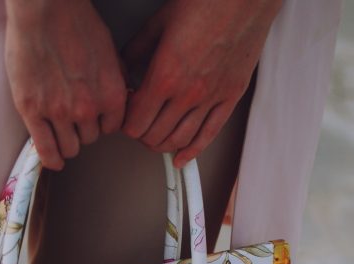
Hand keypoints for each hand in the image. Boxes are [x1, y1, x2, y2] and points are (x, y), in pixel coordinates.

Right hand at [4, 0, 127, 169]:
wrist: (43, 8)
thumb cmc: (74, 20)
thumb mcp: (108, 49)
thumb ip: (114, 77)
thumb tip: (121, 94)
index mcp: (111, 94)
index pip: (111, 128)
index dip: (101, 123)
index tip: (94, 119)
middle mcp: (88, 108)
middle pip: (90, 139)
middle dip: (83, 130)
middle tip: (73, 117)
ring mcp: (59, 112)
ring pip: (70, 147)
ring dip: (67, 141)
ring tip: (61, 131)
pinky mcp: (33, 112)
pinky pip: (46, 149)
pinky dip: (51, 158)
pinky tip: (53, 161)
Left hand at [121, 0, 281, 166]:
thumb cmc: (207, 1)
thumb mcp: (160, 22)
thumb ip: (137, 50)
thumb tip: (124, 68)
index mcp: (165, 75)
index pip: (136, 122)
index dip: (126, 123)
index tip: (126, 117)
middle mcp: (187, 93)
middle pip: (154, 136)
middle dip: (141, 135)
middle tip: (138, 127)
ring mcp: (211, 98)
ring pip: (179, 140)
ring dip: (162, 145)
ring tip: (155, 139)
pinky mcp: (230, 97)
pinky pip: (208, 134)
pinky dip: (192, 151)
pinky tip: (182, 157)